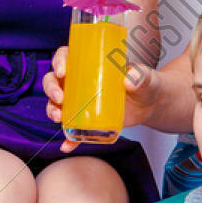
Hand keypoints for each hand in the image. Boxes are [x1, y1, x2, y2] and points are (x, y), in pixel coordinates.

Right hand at [44, 46, 159, 151]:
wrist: (150, 104)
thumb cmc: (145, 83)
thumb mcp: (145, 77)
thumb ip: (140, 76)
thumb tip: (129, 80)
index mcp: (88, 64)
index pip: (66, 56)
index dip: (59, 61)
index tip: (63, 70)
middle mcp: (79, 82)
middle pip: (54, 80)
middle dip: (51, 88)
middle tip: (60, 98)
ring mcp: (80, 102)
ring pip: (56, 104)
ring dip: (52, 110)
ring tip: (59, 118)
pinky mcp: (86, 120)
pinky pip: (72, 130)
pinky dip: (68, 138)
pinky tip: (66, 146)